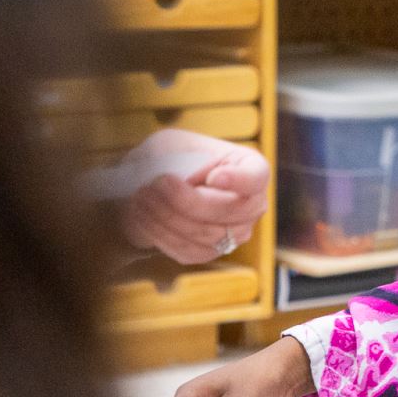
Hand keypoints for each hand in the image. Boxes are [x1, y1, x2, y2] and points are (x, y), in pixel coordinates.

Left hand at [119, 129, 269, 264]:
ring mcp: (236, 233)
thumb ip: (180, 158)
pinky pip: (190, 250)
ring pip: (206, 234)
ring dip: (168, 217)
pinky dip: (162, 234)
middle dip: (188, 201)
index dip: (239, 180)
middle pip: (230, 211)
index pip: (256, 177)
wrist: (154, 186)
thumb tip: (188, 184)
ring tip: (142, 197)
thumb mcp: (172, 144)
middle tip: (155, 184)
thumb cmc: (170, 158)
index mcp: (251, 168)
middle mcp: (252, 204)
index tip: (214, 177)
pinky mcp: (212, 252)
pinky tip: (143, 216)